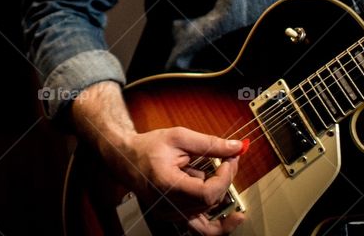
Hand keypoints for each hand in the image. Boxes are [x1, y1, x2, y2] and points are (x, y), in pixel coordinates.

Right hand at [110, 127, 245, 234]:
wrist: (127, 160)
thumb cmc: (149, 147)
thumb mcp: (179, 137)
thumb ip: (209, 143)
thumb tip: (236, 147)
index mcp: (167, 185)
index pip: (207, 193)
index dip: (225, 177)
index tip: (230, 159)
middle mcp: (168, 206)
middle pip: (210, 201)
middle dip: (225, 179)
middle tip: (228, 159)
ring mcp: (171, 214)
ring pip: (209, 210)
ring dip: (217, 191)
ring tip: (214, 171)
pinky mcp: (174, 217)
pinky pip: (202, 229)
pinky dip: (220, 224)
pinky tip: (234, 217)